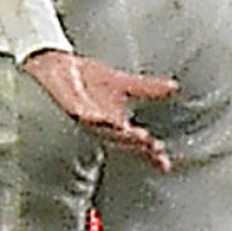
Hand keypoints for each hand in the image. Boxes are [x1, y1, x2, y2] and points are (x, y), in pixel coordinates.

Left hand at [22, 48, 176, 170]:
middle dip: (140, 146)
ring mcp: (87, 119)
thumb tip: (175, 87)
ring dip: (123, 136)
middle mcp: (102, 126)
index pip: (138, 142)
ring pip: (107, 132)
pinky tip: (105, 119)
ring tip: (141, 137)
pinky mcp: (72, 108)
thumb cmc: (85, 80)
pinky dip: (96, 119)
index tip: (165, 163)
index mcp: (116, 123)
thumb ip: (149, 88)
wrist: (56, 67)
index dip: (152, 154)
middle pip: (124, 140)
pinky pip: (85, 116)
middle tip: (155, 149)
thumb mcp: (123, 83)